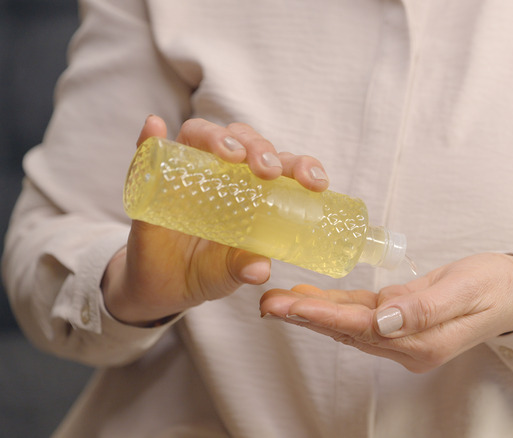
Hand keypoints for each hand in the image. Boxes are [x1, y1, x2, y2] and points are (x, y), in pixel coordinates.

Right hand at [102, 115, 329, 325]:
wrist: (165, 286)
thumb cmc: (209, 270)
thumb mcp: (231, 272)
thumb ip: (245, 267)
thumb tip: (260, 270)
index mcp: (254, 188)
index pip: (281, 163)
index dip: (301, 165)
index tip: (315, 183)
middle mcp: (223, 172)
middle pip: (244, 141)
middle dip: (261, 148)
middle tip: (268, 171)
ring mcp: (186, 172)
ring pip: (202, 135)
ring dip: (219, 138)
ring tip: (231, 155)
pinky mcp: (151, 181)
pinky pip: (148, 153)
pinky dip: (150, 138)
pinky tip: (155, 128)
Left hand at [259, 253, 512, 371]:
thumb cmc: (494, 286)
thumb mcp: (465, 290)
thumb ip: (425, 307)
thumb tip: (385, 319)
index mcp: (421, 343)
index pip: (362, 330)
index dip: (323, 316)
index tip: (289, 305)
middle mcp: (407, 347)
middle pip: (347, 331)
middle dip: (306, 317)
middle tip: (267, 303)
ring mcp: (403, 338)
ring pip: (350, 325)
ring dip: (313, 314)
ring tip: (277, 300)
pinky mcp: (402, 323)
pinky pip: (363, 317)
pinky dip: (335, 307)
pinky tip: (312, 298)